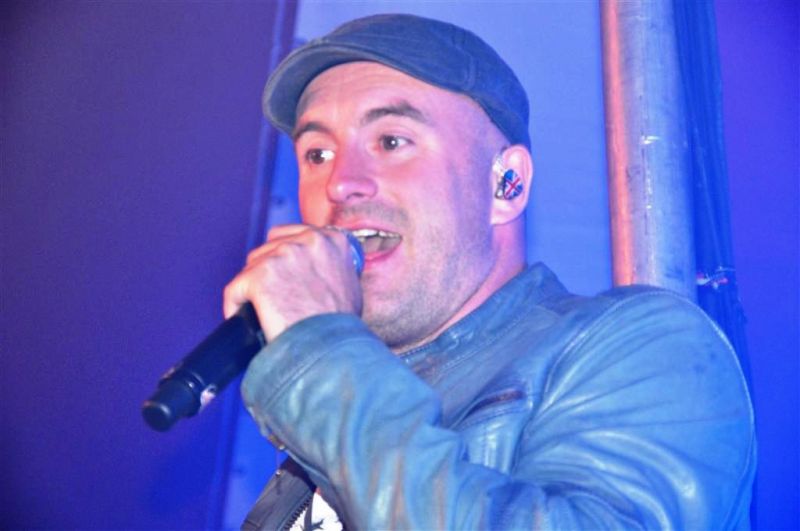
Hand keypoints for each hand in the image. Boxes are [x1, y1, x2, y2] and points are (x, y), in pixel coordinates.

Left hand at [223, 225, 362, 341]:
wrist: (330, 349)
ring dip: (252, 287)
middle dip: (266, 271)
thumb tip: (317, 270)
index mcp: (331, 239)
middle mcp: (308, 240)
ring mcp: (282, 255)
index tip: (279, 273)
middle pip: (268, 248)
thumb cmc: (340, 326)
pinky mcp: (260, 275)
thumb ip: (331, 266)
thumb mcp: (348, 283)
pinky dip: (235, 304)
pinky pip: (236, 288)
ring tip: (259, 309)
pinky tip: (240, 318)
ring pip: (251, 267)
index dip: (281, 255)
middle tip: (270, 295)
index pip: (290, 234)